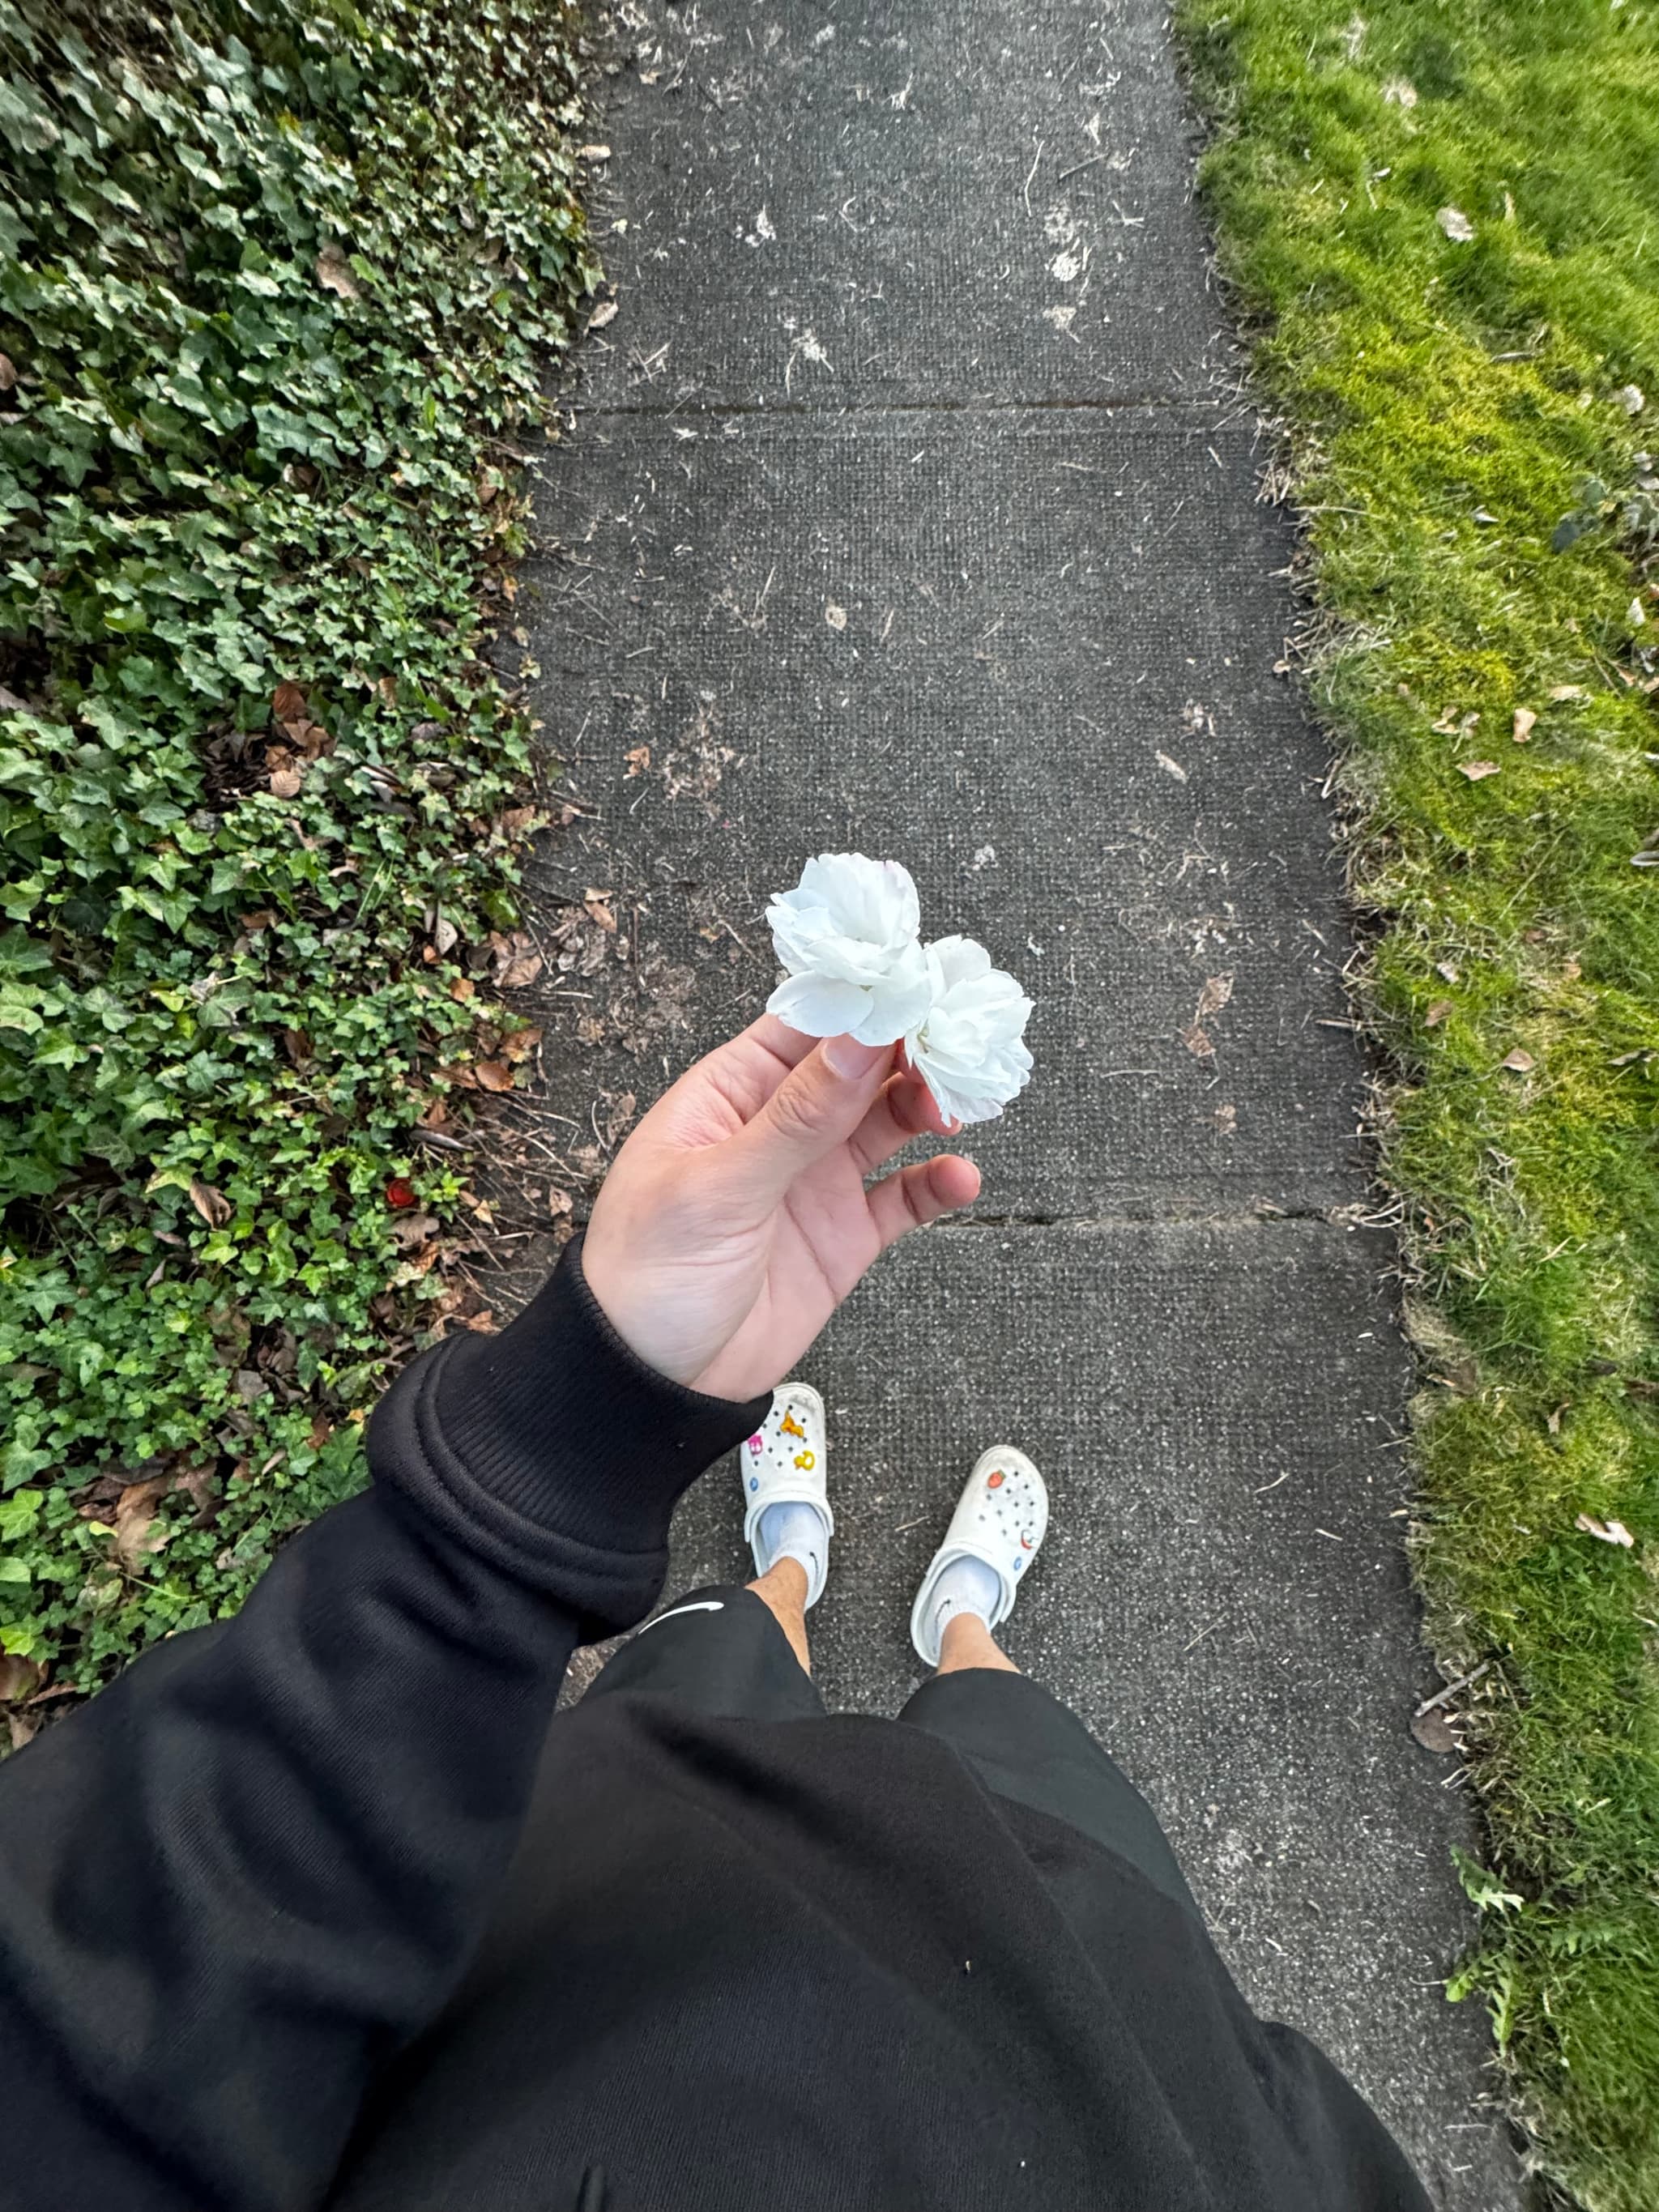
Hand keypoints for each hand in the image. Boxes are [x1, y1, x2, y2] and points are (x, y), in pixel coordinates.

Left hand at [581, 1017, 981, 1400]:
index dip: (864, 1004)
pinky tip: (958, 1177)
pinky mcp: (844, 1236)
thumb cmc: (647, 1274)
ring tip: (956, 1113)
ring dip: (930, 1107)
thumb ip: (796, 1117)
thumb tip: (859, 1040)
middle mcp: (779, 1127)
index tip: (920, 991)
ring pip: (891, 1121)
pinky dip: (937, 1183)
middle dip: (913, 1052)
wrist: (649, 1381)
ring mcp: (814, 1180)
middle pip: (862, 1066)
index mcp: (731, 1094)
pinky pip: (904, 1197)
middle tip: (955, 1056)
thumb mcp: (717, 1187)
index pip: (807, 1025)